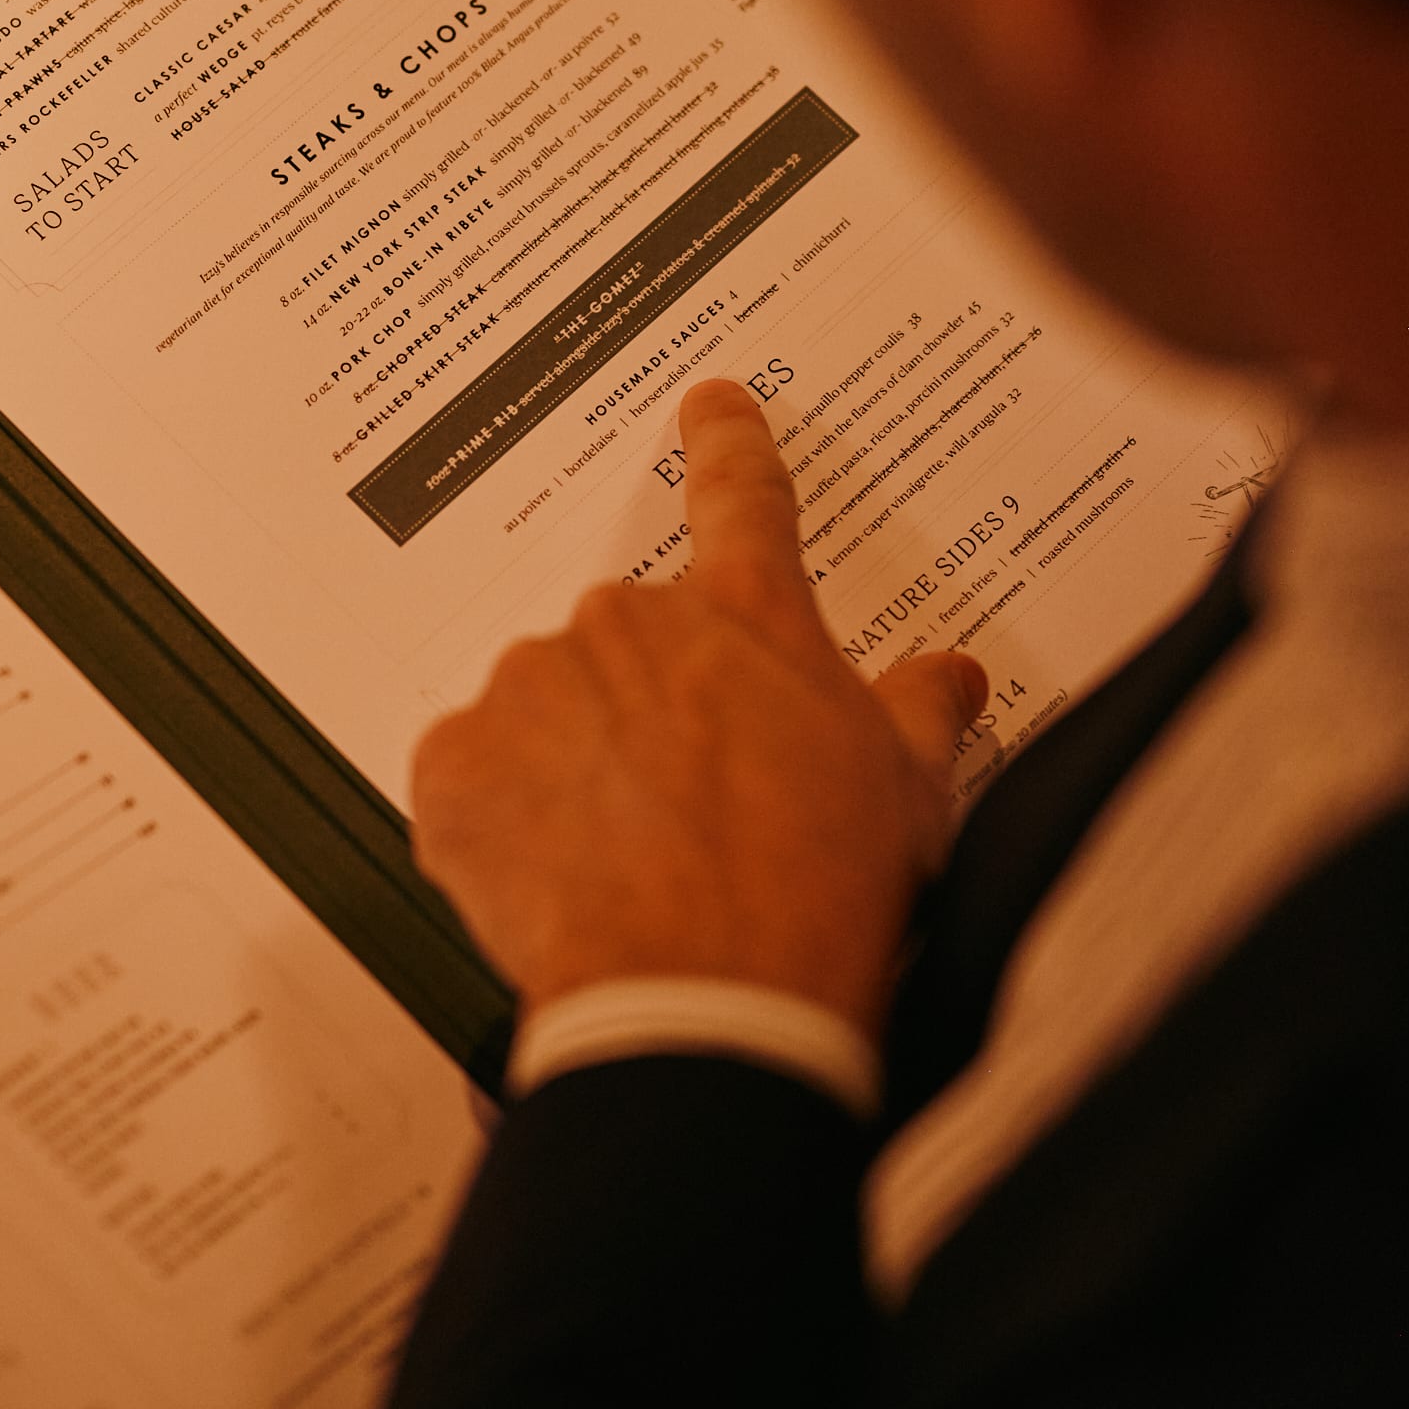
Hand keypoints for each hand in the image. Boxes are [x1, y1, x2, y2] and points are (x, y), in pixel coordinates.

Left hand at [409, 379, 985, 1025]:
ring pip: (548, 709)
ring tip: (629, 857)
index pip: (742, 496)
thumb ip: (920, 713)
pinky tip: (559, 875)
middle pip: (633, 641)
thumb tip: (949, 677)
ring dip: (576, 764)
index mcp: (747, 617)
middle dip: (655, 709)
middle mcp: (630, 625)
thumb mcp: (907, 795)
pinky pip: (474, 775)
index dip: (727, 445)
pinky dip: (505, 820)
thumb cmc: (813, 897)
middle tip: (694, 803)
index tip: (708, 407)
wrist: (706, 1001)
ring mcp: (533, 687)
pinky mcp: (458, 764)